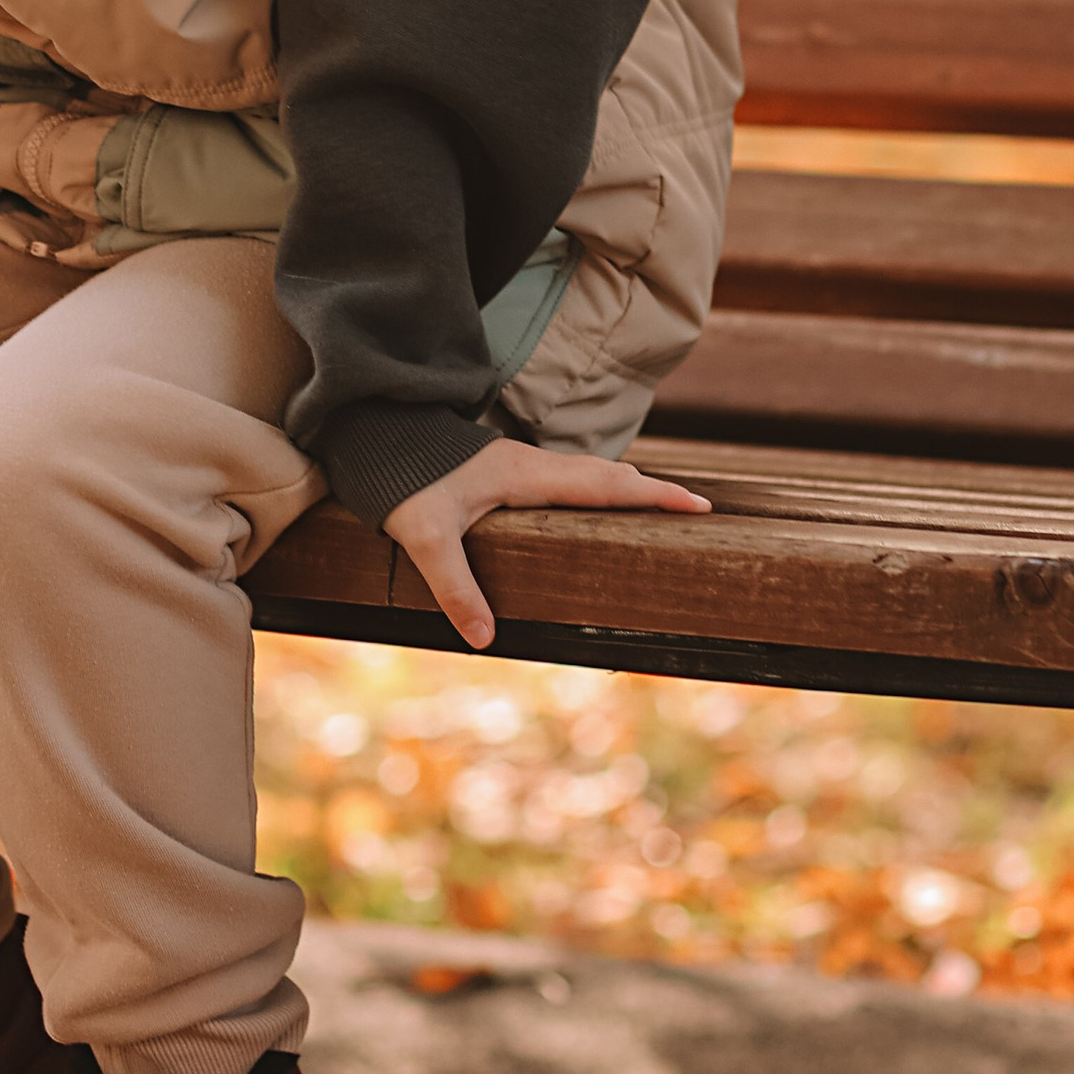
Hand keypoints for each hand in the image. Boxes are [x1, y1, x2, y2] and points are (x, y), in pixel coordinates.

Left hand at [383, 437, 710, 653]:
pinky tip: (598, 500)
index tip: (697, 504)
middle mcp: (534, 463)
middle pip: (610, 475)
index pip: (606, 486)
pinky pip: (571, 473)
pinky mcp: (509, 464)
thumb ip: (456, 588)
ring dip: (628, 485)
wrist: (376, 434)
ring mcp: (523, 460)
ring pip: (590, 470)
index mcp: (528, 476)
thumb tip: (486, 639)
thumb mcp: (426, 539)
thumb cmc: (403, 482)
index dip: (653, 495)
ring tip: (660, 504)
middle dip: (654, 491)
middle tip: (697, 508)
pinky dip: (600, 484)